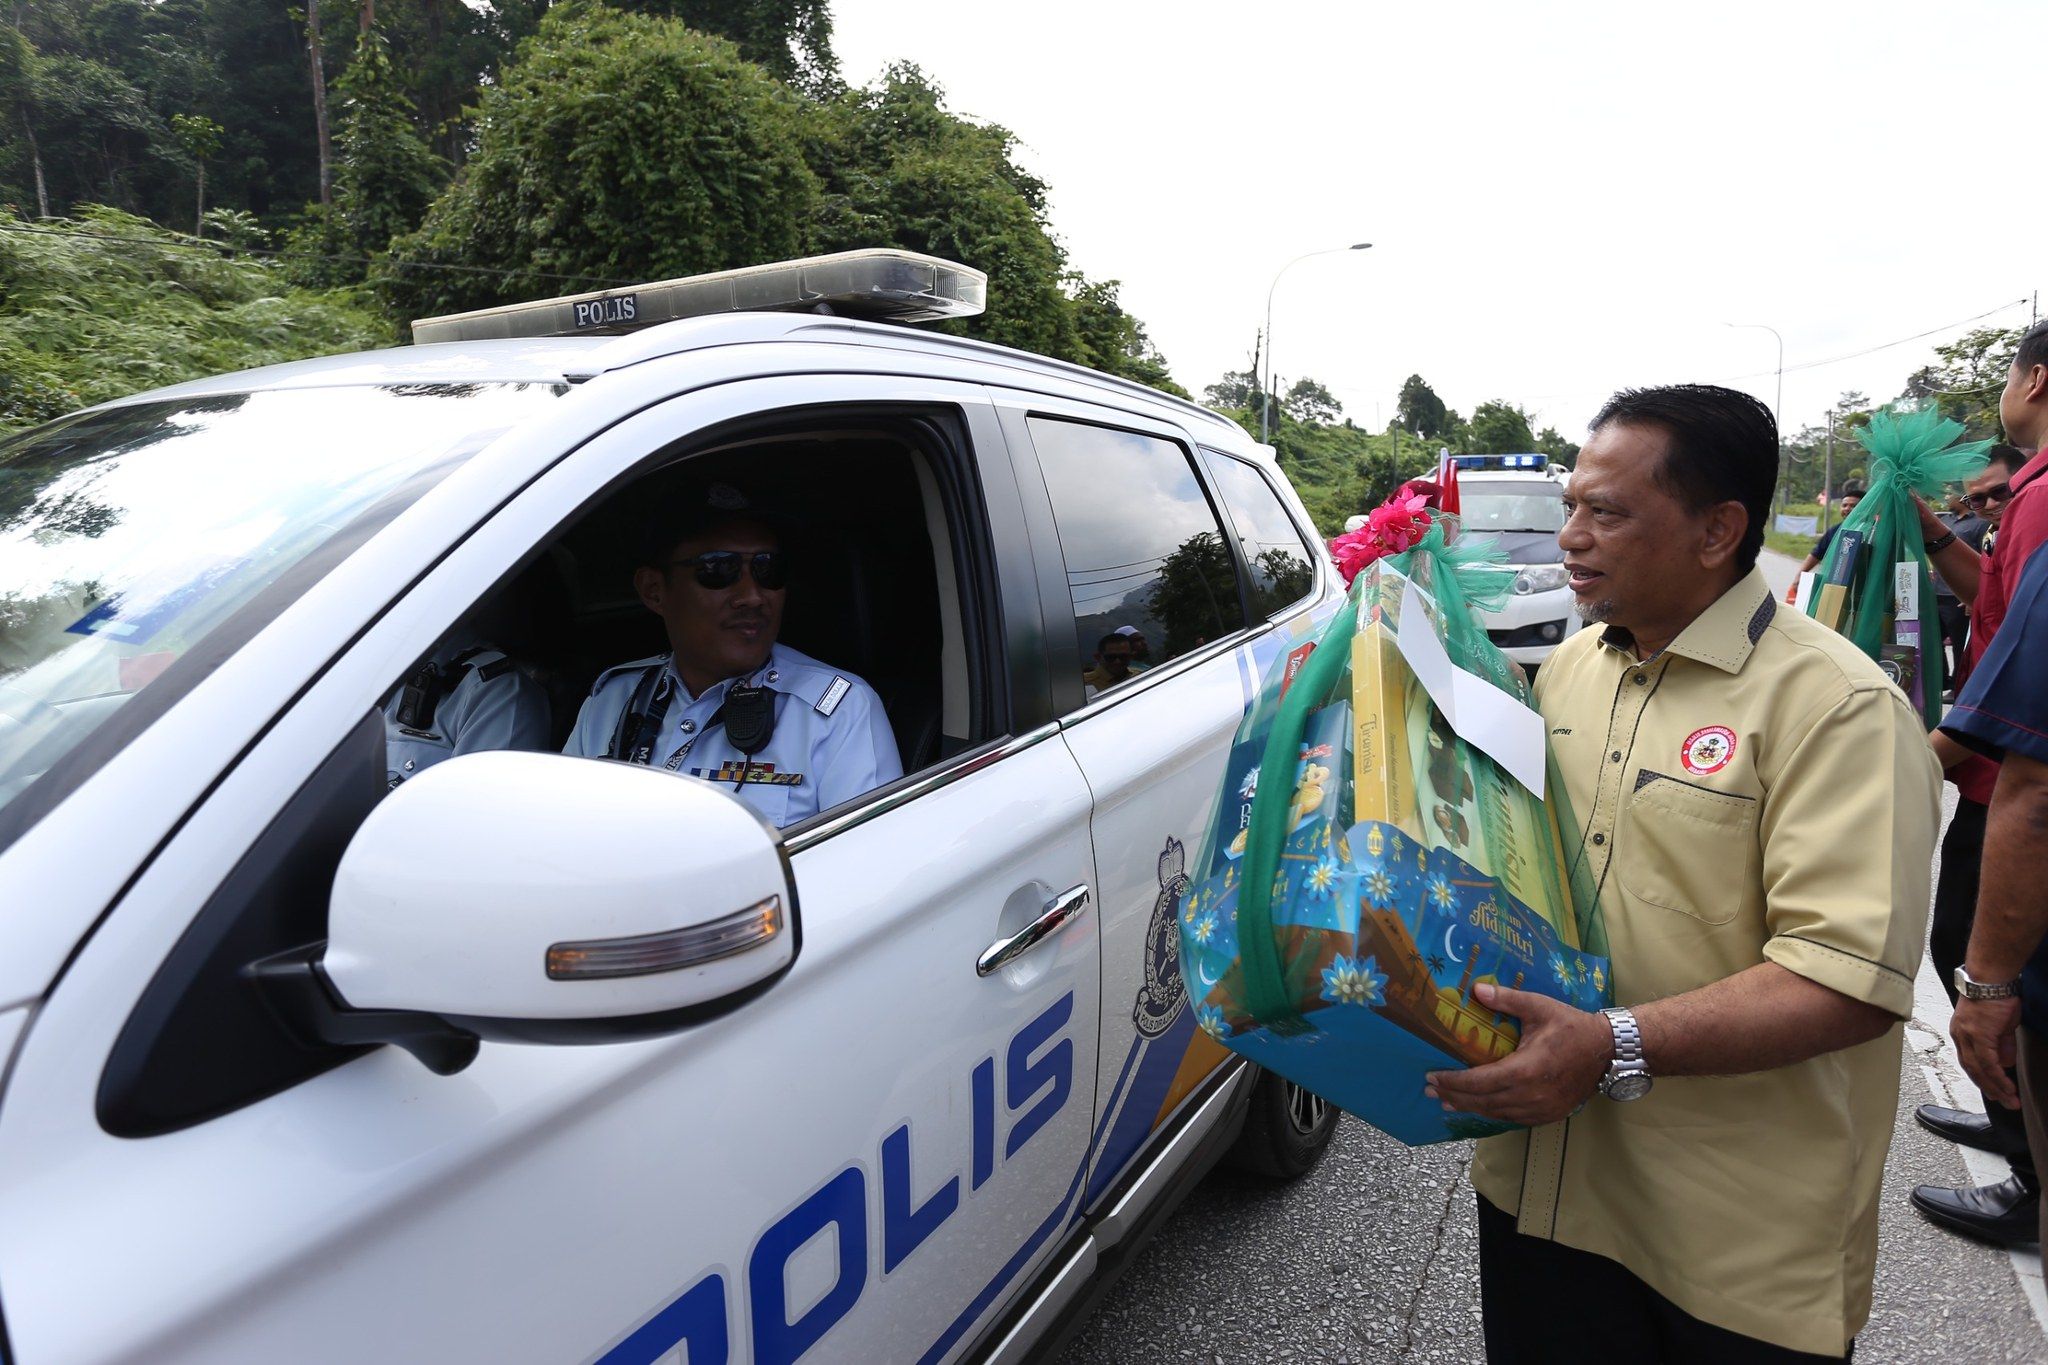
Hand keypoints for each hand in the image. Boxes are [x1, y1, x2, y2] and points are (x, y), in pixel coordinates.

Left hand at [1425, 982, 1610, 1125]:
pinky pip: (1512, 1119)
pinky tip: (1479, 1108)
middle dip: (1454, 1096)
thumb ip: (1507, 1000)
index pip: (1479, 1081)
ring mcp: (1540, 1109)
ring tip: (1447, 1102)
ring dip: (1470, 1108)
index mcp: (1525, 1070)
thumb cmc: (1572, 1027)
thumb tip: (1475, 989)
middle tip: (1430, 1090)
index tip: (1432, 1077)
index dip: (1453, 1082)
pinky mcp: (1548, 1115)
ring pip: (1496, 1113)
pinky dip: (1492, 1113)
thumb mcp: (1539, 1007)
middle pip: (1483, 1101)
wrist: (1607, 1051)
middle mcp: (1531, 1095)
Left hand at [1952, 994, 2022, 1107]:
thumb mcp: (2000, 1024)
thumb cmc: (1996, 996)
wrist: (1992, 979)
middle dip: (1988, 1088)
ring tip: (2009, 1100)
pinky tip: (2006, 1087)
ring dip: (1995, 1087)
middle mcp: (1960, 1036)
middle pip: (1972, 1069)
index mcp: (1962, 1033)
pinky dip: (1997, 1077)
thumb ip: (2001, 1044)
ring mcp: (1967, 1036)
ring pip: (1979, 1070)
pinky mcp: (1978, 1035)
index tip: (1992, 1091)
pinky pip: (1987, 1063)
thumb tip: (2004, 1062)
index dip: (1981, 1078)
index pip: (1970, 1061)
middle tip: (2003, 1102)